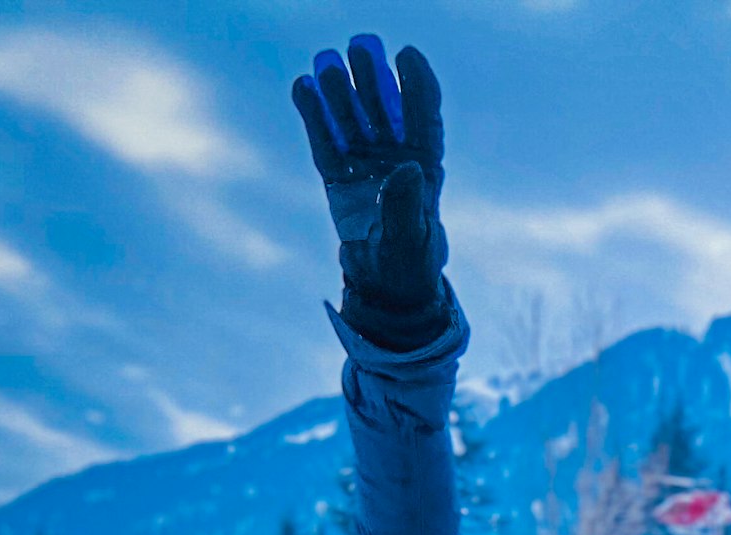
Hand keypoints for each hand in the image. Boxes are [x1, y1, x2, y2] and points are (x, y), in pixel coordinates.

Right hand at [292, 36, 448, 349]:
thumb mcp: (410, 240)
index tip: (406, 54)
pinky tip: (303, 86)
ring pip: (353, 121)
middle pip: (386, 110)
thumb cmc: (409, 266)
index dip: (418, 84)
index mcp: (426, 169)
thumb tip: (405, 168)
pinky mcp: (339, 179)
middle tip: (361, 48)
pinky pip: (325, 141)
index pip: (425, 117)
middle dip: (374, 79)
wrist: (384, 290)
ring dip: (342, 92)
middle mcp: (397, 160)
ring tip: (327, 60)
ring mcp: (366, 167)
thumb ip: (405, 206)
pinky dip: (315, 117)